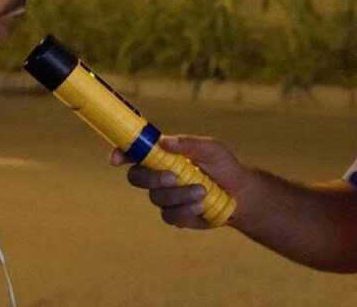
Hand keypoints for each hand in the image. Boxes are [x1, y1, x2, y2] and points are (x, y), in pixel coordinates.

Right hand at [110, 135, 249, 228]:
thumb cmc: (223, 165)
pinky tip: (201, 205)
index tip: (117, 159)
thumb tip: (165, 142)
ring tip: (203, 191)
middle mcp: (159, 175)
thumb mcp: (211, 148)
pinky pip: (170, 215)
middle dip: (152, 178)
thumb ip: (188, 143)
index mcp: (163, 154)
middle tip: (173, 177)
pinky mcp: (174, 215)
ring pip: (157, 198)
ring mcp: (165, 196)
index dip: (121, 154)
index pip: (134, 152)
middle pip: (137, 177)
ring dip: (179, 194)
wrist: (239, 193)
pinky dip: (185, 209)